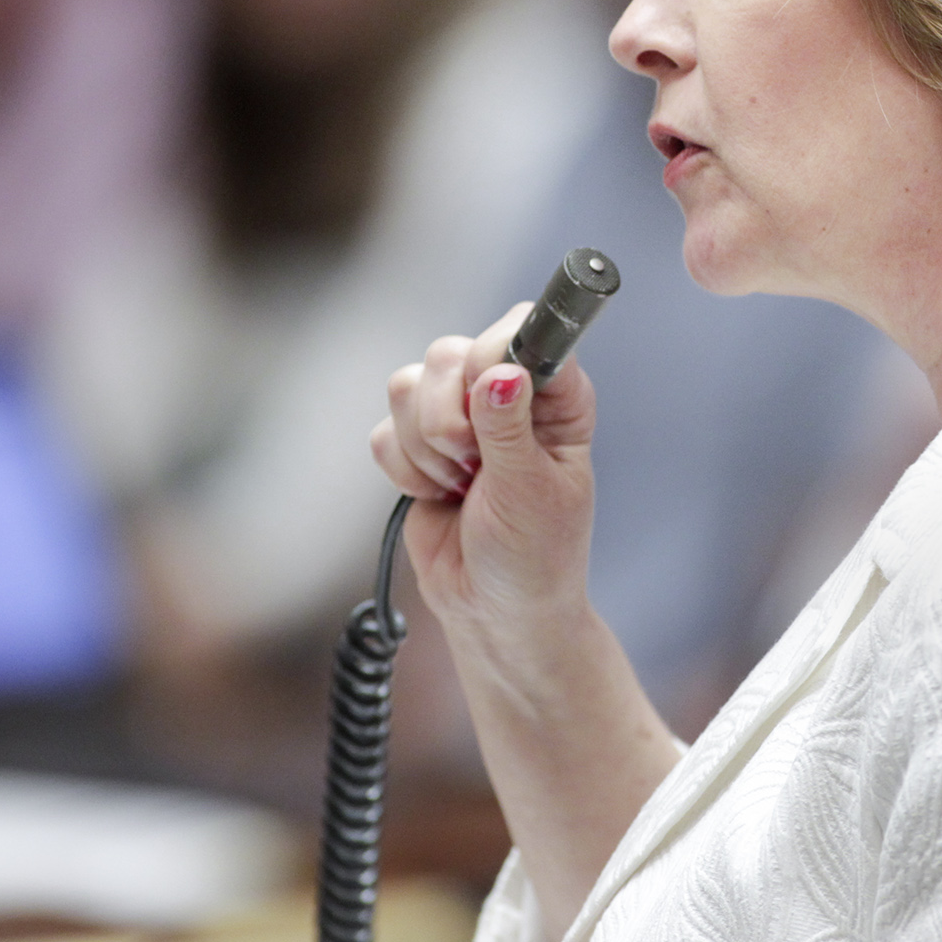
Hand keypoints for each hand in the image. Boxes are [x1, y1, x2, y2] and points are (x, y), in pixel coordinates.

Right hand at [370, 303, 597, 638]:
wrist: (495, 612)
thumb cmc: (534, 557)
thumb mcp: (531, 492)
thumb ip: (509, 430)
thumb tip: (498, 374)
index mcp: (556, 397)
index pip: (522, 329)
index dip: (493, 356)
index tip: (489, 396)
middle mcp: (507, 393)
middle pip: (449, 353)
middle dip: (451, 420)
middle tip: (475, 467)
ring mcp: (458, 416)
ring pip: (408, 386)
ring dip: (428, 451)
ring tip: (462, 488)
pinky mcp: (416, 445)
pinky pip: (384, 431)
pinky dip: (405, 472)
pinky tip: (437, 497)